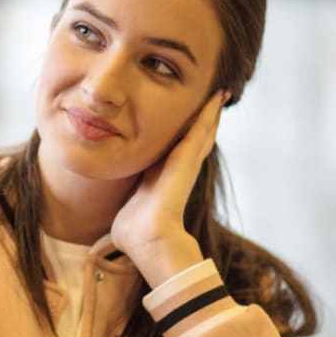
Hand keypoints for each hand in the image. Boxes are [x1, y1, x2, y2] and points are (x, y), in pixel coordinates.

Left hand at [111, 89, 227, 286]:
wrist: (148, 241)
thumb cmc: (135, 233)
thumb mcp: (127, 208)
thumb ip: (124, 204)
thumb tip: (116, 218)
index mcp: (161, 177)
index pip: (175, 150)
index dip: (184, 134)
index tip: (188, 119)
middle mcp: (178, 170)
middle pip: (196, 138)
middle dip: (204, 120)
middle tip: (215, 99)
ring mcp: (186, 165)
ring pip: (202, 132)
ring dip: (210, 113)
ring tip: (219, 95)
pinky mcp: (187, 160)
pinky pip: (200, 130)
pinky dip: (209, 114)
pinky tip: (215, 98)